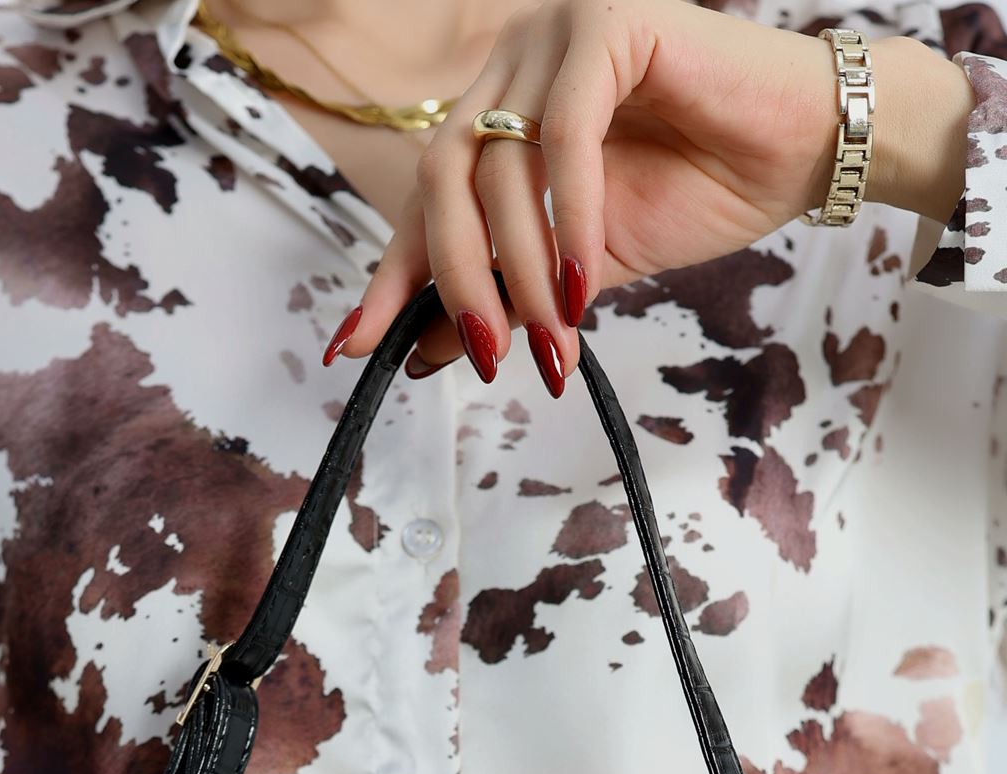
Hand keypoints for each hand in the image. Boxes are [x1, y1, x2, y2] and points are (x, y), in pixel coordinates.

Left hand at [324, 1, 969, 392]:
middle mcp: (512, 64)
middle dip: (456, 281)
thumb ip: (507, 299)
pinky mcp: (609, 23)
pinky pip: (565, 137)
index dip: (391, 275)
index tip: (355, 348)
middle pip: (444, 180)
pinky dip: (567, 219)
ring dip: (519, 268)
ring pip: (498, 166)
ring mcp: (555, 34)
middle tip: (486, 357)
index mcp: (498, 113)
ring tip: (551, 340)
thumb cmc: (699, 193)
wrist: (801, 152)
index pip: (425, 200)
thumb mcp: (579, 270)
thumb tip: (424, 357)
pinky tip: (580, 284)